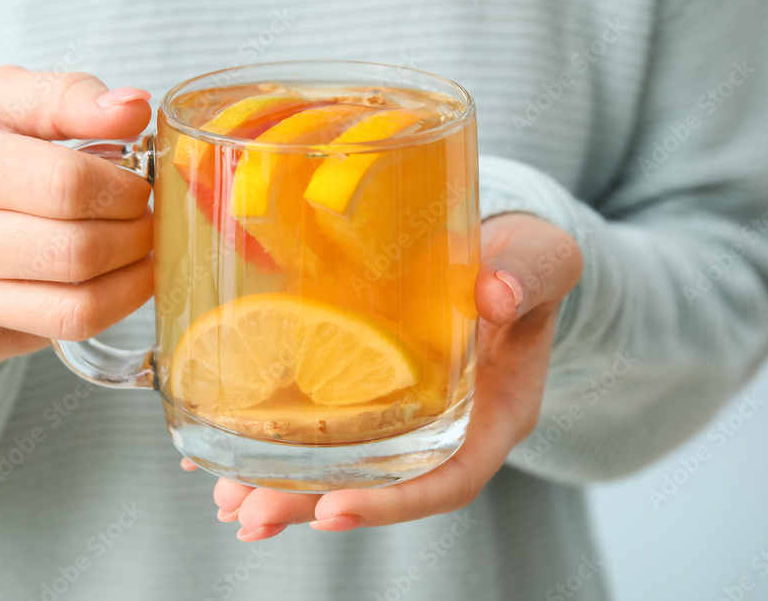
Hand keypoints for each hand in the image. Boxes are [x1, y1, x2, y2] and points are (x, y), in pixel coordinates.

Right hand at [0, 66, 153, 365]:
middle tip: (145, 220)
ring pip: (76, 309)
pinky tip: (108, 280)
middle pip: (76, 251)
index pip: (65, 185)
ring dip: (133, 279)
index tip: (137, 185)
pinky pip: (61, 334)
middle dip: (135, 235)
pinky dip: (107, 308)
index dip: (122, 189)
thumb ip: (69, 97)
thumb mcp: (3, 102)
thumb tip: (135, 109)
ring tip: (138, 250)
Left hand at [187, 212, 583, 540]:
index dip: (394, 500)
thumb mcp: (540, 261)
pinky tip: (227, 453)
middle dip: (313, 504)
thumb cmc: (526, 263)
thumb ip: (526, 276)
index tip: (335, 508)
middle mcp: (445, 428)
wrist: (502, 254)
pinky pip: (326, 428)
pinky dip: (277, 444)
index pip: (449, 477)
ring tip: (228, 499)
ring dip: (284, 486)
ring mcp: (407, 415)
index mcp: (493, 414)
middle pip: (381, 483)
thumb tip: (496, 293)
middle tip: (252, 513)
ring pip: (346, 464)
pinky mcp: (372, 389)